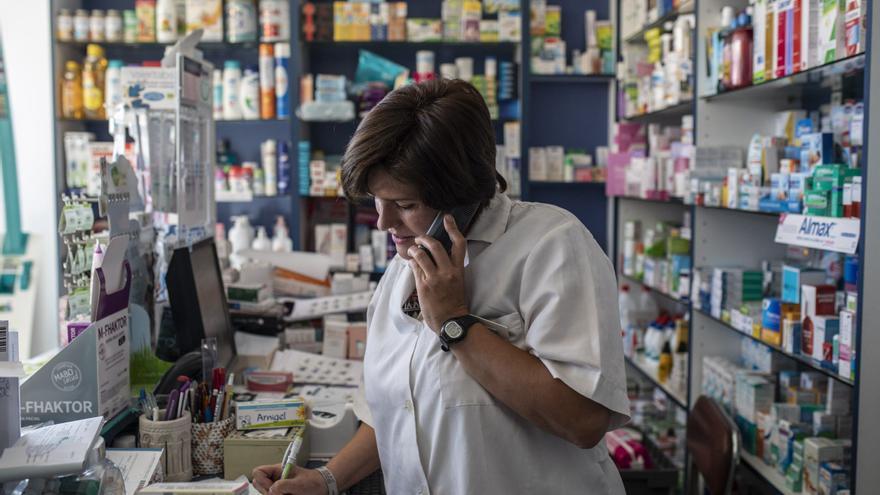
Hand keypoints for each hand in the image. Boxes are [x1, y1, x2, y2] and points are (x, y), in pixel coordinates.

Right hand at [254, 464, 326, 494]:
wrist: (322, 488)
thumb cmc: (313, 481)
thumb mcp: (299, 483)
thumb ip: (283, 485)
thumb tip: (271, 490)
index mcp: (277, 471)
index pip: (258, 472)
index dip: (261, 480)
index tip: (271, 487)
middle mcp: (275, 480)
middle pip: (260, 486)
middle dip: (268, 492)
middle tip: (280, 494)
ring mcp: (278, 489)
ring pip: (267, 494)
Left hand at [408, 214, 468, 332]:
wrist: (451, 321)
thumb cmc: (455, 302)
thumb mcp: (458, 282)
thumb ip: (449, 268)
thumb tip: (435, 255)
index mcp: (459, 270)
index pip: (459, 244)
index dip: (453, 228)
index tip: (447, 218)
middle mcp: (447, 272)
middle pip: (435, 245)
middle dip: (425, 238)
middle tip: (420, 238)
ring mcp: (434, 278)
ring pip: (421, 255)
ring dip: (414, 249)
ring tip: (412, 250)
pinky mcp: (423, 286)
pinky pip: (414, 267)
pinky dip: (411, 262)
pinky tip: (411, 263)